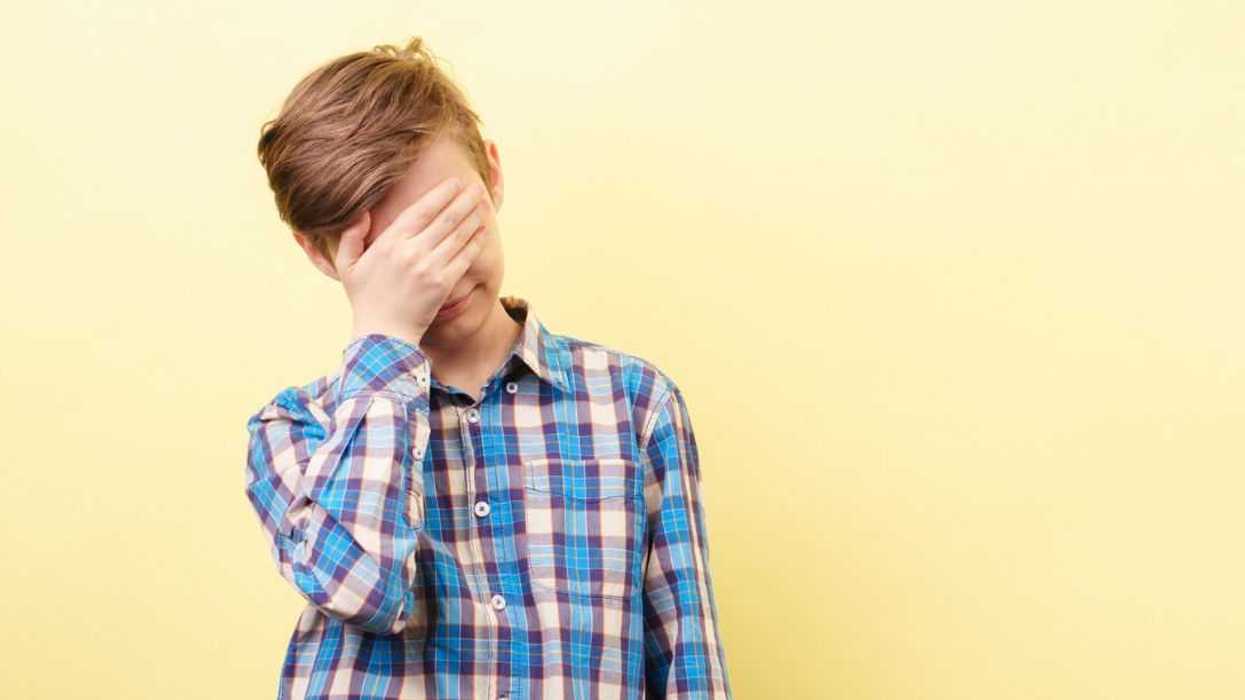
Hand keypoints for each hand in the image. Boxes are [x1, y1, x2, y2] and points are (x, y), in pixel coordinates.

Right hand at [335, 177, 488, 345]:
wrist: (382, 336)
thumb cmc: (365, 300)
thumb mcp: (347, 266)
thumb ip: (351, 237)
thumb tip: (360, 212)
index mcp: (389, 242)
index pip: (421, 210)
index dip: (441, 194)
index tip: (454, 183)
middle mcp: (411, 251)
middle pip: (445, 218)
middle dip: (463, 200)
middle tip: (475, 188)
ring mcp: (429, 267)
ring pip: (457, 235)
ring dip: (472, 217)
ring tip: (481, 204)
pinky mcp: (443, 284)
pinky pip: (464, 258)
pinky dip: (474, 242)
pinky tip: (481, 231)